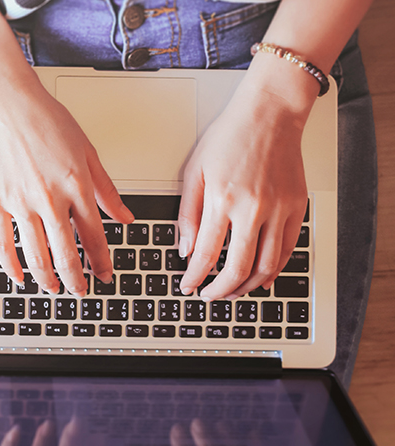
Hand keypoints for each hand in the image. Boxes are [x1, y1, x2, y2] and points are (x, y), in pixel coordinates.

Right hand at [0, 81, 133, 295]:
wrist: (9, 105)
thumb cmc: (48, 122)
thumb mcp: (89, 153)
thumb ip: (106, 190)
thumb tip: (125, 217)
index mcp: (77, 187)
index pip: (94, 237)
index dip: (102, 262)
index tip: (105, 275)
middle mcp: (50, 199)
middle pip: (66, 254)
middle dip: (76, 279)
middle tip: (81, 290)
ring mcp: (21, 203)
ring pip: (36, 255)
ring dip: (47, 278)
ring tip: (54, 288)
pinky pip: (3, 243)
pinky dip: (11, 265)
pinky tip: (19, 277)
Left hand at [177, 64, 312, 300]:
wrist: (271, 112)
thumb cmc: (230, 136)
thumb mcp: (194, 171)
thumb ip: (188, 214)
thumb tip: (186, 250)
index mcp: (222, 199)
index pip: (206, 254)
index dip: (195, 278)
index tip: (188, 286)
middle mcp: (253, 208)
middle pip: (238, 268)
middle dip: (220, 290)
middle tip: (209, 295)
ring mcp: (279, 209)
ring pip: (266, 266)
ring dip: (247, 286)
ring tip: (232, 291)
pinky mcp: (297, 206)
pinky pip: (287, 249)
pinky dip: (274, 270)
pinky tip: (261, 279)